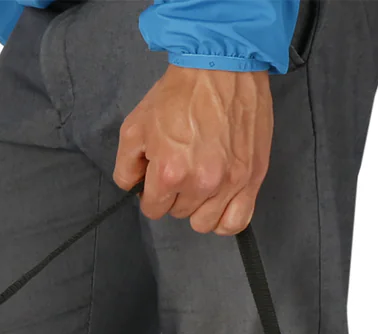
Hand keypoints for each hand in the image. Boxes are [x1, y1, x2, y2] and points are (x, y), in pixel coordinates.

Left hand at [113, 65, 272, 235]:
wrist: (222, 65)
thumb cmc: (180, 93)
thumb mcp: (136, 125)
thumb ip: (126, 166)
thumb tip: (131, 187)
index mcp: (170, 172)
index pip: (153, 209)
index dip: (151, 194)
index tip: (157, 176)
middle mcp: (201, 183)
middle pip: (179, 214)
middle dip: (175, 195)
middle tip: (180, 168)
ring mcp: (229, 183)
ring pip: (205, 223)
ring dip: (198, 207)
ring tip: (199, 184)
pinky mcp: (252, 178)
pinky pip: (236, 222)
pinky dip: (224, 219)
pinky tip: (218, 204)